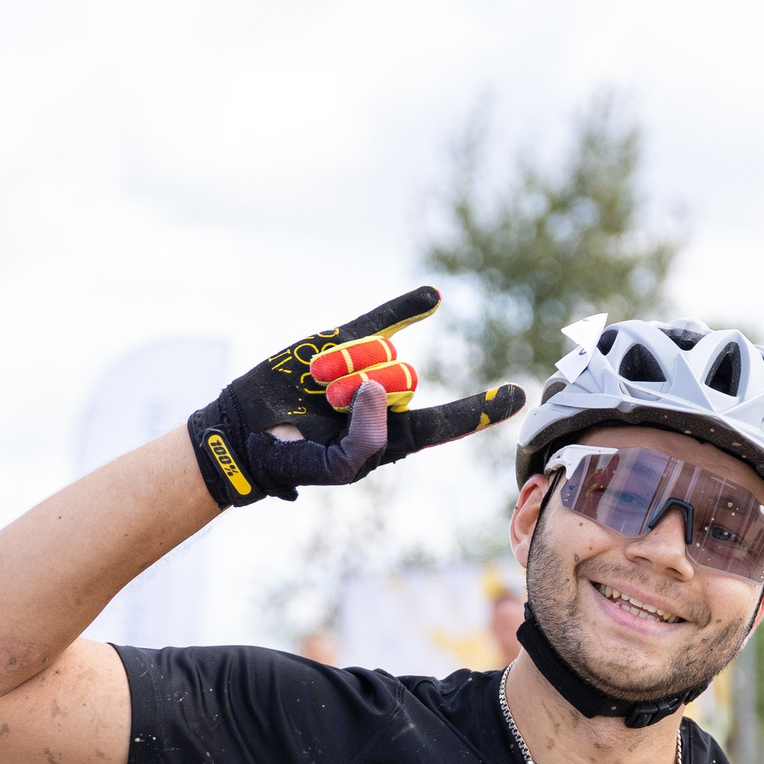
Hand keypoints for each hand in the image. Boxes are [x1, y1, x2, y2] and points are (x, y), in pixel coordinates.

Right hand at [187, 286, 526, 506]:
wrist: (246, 433)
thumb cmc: (295, 461)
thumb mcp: (336, 466)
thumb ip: (367, 441)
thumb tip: (380, 391)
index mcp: (394, 437)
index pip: (446, 422)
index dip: (480, 408)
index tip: (518, 393)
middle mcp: (386, 400)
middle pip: (405, 383)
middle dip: (365, 394)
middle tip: (330, 407)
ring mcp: (367, 367)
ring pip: (384, 355)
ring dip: (348, 369)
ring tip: (317, 387)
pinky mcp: (341, 341)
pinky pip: (382, 322)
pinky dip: (406, 307)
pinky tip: (433, 297)